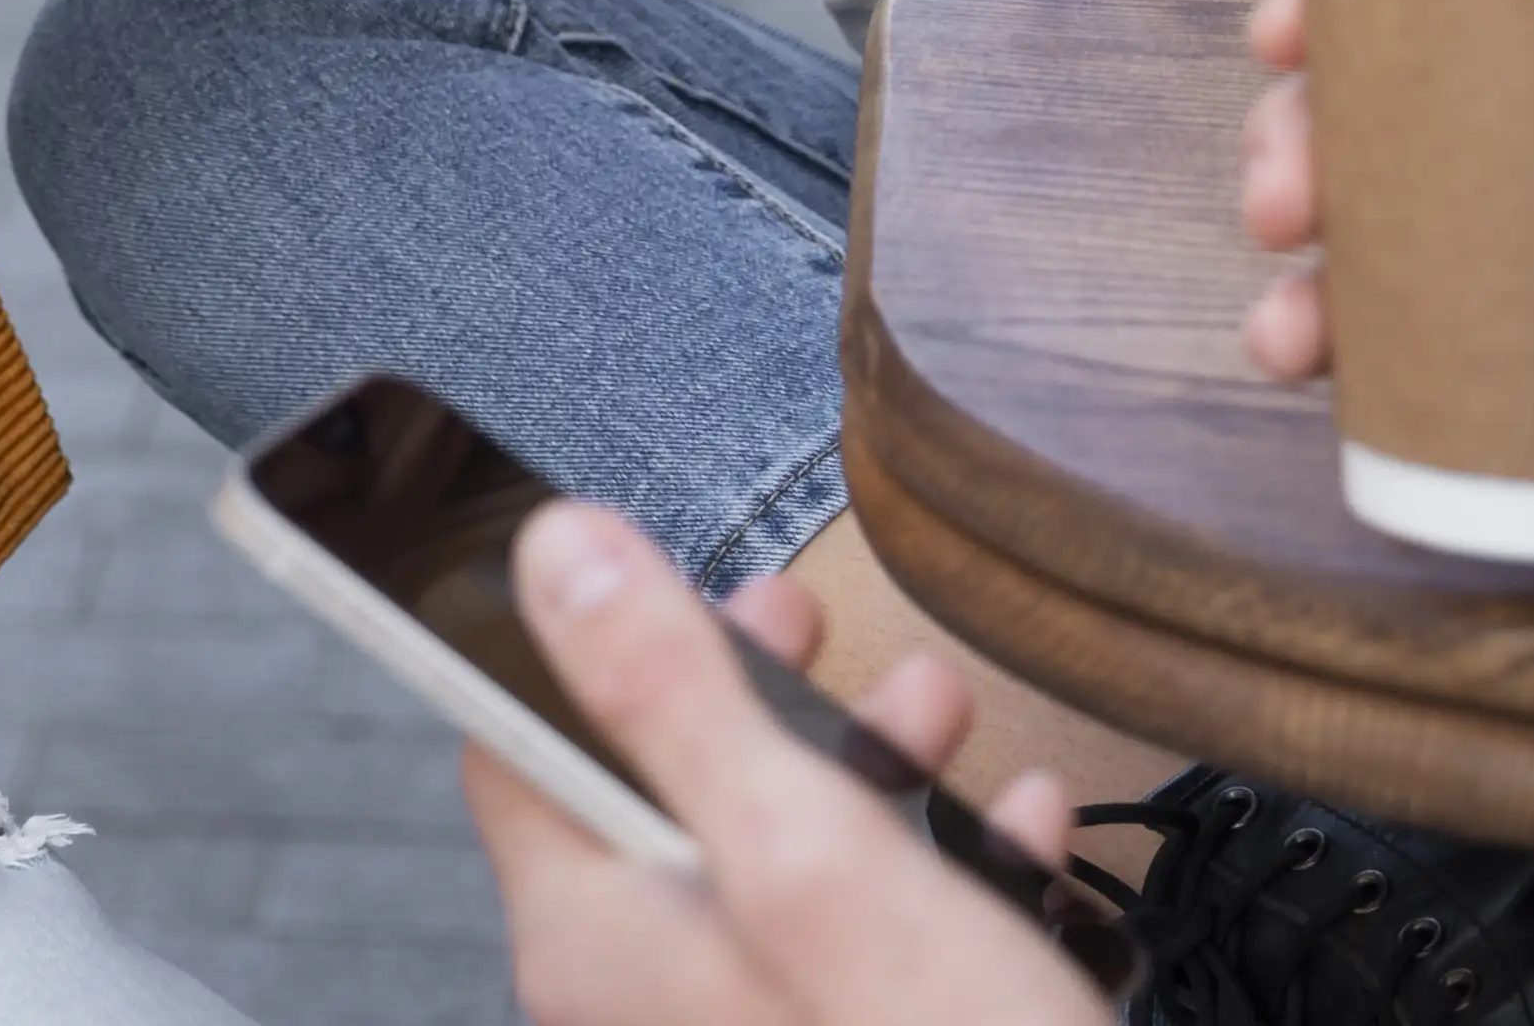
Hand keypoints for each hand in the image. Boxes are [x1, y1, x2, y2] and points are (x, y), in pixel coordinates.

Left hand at [467, 502, 1102, 1025]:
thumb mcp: (805, 851)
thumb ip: (672, 695)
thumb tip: (555, 551)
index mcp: (599, 940)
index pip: (516, 746)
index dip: (580, 638)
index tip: (654, 559)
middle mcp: (651, 998)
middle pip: (658, 797)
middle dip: (748, 692)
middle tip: (805, 620)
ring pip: (778, 864)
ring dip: (857, 767)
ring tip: (934, 705)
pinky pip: (867, 949)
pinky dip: (936, 873)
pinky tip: (1017, 831)